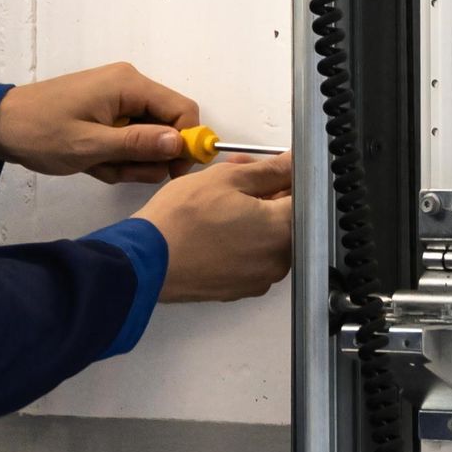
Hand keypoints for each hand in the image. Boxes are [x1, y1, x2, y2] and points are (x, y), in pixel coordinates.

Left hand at [0, 62, 199, 183]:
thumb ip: (137, 144)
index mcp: (128, 84)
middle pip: (166, 125)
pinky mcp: (106, 111)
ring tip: (97, 166)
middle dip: (147, 157)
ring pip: (146, 136)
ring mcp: (116, 98)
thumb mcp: (90, 146)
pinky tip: (92, 162)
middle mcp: (128, 85)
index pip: (182, 109)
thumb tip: (180, 143)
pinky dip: (114, 156)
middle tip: (117, 172)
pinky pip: (127, 137)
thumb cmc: (41, 133)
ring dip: (128, 161)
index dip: (186, 143)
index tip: (171, 173)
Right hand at [135, 153, 292, 302]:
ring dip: (253, 214)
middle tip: (240, 175)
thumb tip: (291, 163)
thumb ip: (269, 170)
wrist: (147, 259)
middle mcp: (278, 259)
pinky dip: (242, 238)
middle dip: (267, 193)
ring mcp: (259, 278)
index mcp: (283, 229)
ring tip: (221, 198)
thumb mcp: (227, 178)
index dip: (287, 175)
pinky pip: (251, 256)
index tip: (273, 168)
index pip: (304, 195)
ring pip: (267, 237)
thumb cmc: (181, 221)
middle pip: (286, 217)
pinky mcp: (240, 288)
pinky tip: (217, 224)